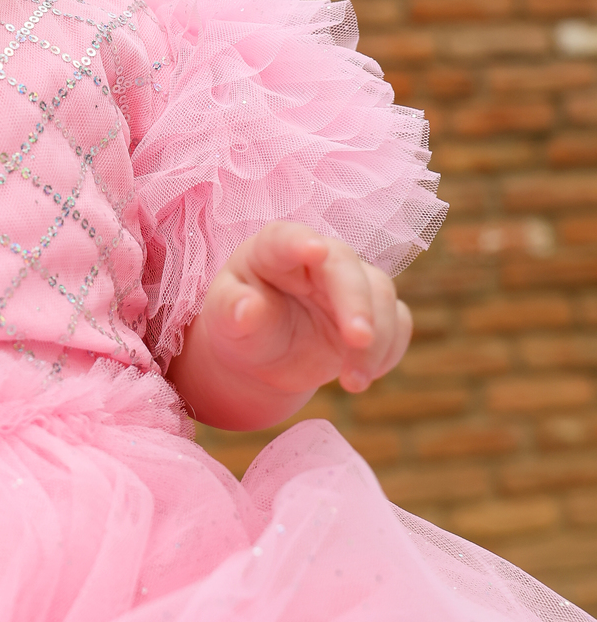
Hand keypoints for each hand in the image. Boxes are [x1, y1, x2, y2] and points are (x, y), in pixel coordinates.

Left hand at [170, 221, 411, 429]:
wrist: (265, 355)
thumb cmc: (241, 325)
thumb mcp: (224, 320)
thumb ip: (233, 311)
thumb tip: (247, 309)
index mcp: (273, 250)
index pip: (287, 238)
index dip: (301, 242)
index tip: (315, 250)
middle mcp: (318, 258)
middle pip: (347, 266)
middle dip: (357, 303)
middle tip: (358, 339)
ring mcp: (349, 282)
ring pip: (381, 293)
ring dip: (377, 338)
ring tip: (353, 382)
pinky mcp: (373, 311)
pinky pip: (398, 321)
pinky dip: (391, 350)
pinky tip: (364, 376)